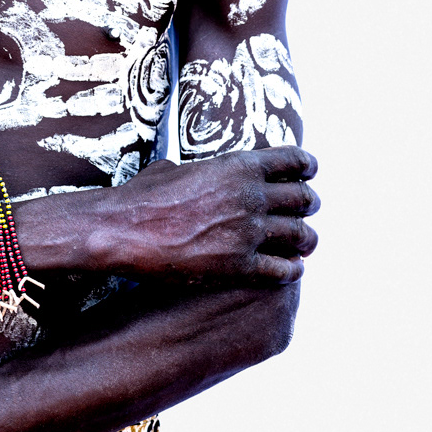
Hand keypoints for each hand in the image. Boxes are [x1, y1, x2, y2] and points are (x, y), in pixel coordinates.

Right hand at [89, 146, 319, 284]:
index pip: (295, 160)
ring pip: (303, 236)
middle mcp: (251, 196)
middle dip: (308, 205)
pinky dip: (292, 270)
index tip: (308, 174)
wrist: (122, 230)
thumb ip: (192, 169)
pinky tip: (289, 270)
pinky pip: (285, 270)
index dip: (307, 168)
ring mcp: (249, 232)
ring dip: (306, 241)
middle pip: (305, 199)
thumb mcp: (170, 169)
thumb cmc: (140, 198)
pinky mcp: (240, 266)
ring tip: (304, 245)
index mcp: (238, 166)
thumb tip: (184, 168)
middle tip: (304, 212)